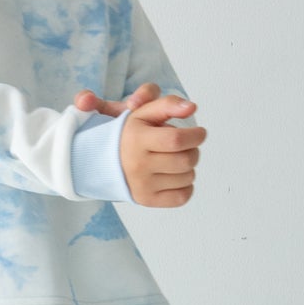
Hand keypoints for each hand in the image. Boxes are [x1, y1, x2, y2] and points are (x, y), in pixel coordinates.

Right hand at [74, 85, 204, 207]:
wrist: (104, 161)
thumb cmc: (131, 134)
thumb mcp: (144, 113)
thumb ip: (168, 104)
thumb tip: (192, 107)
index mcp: (136, 139)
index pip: (177, 140)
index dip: (196, 135)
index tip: (199, 133)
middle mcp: (137, 164)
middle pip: (186, 160)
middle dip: (194, 150)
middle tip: (186, 146)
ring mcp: (142, 185)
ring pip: (188, 177)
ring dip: (189, 167)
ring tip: (175, 159)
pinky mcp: (147, 200)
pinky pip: (183, 196)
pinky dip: (186, 185)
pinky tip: (175, 175)